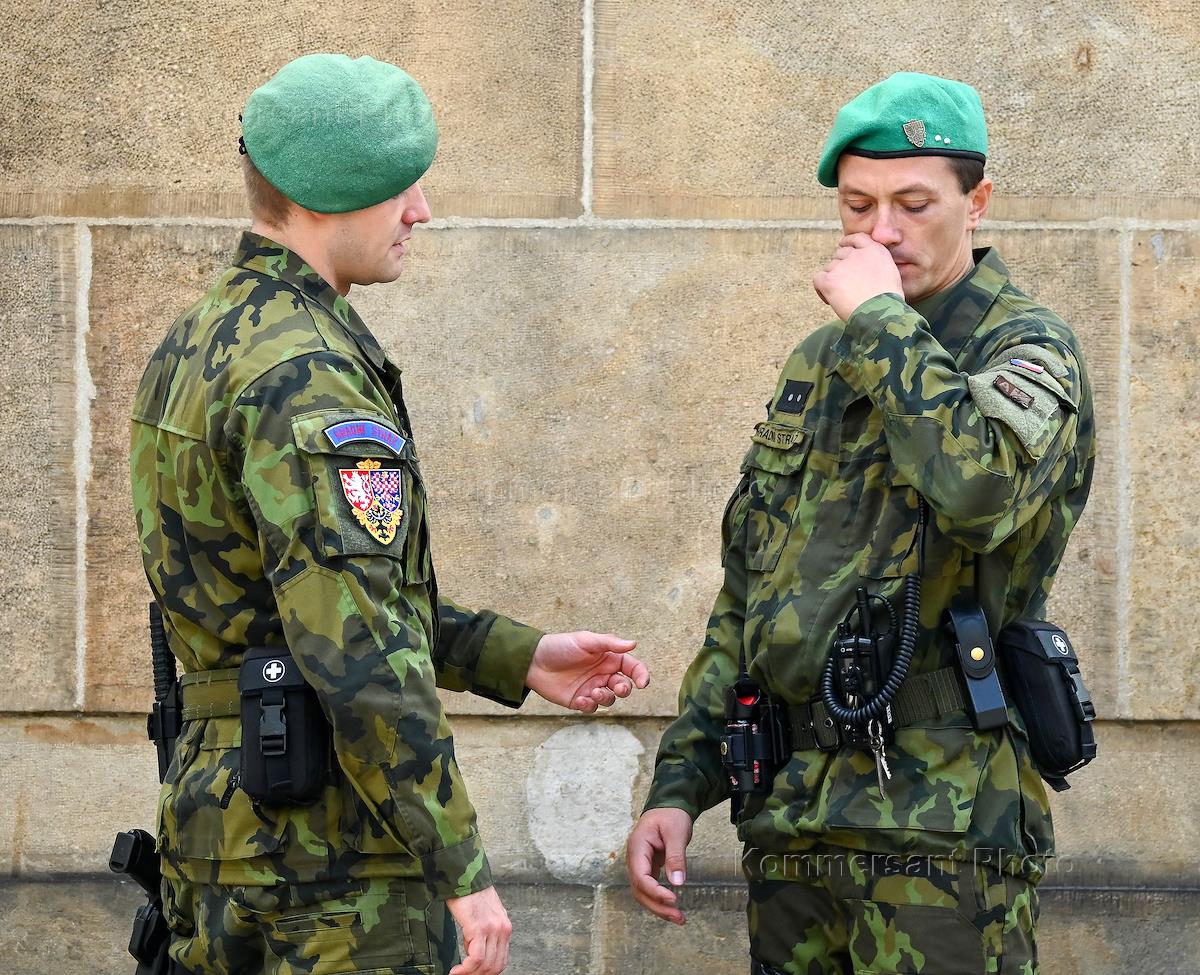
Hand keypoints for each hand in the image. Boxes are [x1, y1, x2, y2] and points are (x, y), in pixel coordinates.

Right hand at [446, 886, 511, 974]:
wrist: (463, 875)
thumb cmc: (471, 893)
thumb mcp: (485, 915)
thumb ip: (484, 933)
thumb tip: (473, 950)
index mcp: (504, 927)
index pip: (501, 960)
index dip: (487, 972)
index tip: (473, 973)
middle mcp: (502, 929)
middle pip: (495, 966)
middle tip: (464, 974)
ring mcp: (492, 929)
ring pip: (486, 965)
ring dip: (469, 973)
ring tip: (457, 972)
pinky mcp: (479, 927)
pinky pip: (476, 958)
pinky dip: (465, 969)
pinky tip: (456, 970)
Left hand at [526, 631, 647, 713]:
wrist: (533, 661)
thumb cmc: (560, 646)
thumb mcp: (585, 641)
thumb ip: (609, 643)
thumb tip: (633, 643)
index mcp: (608, 658)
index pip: (632, 667)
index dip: (641, 675)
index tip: (642, 683)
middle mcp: (603, 674)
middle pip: (624, 686)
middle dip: (625, 689)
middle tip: (618, 687)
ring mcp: (592, 688)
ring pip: (610, 699)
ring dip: (606, 697)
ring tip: (593, 691)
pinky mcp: (580, 700)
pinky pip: (593, 708)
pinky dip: (591, 706)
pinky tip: (582, 699)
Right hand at [626, 807, 692, 924]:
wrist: (668, 807)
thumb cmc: (671, 815)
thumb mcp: (676, 832)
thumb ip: (675, 856)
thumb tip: (677, 883)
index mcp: (637, 847)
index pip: (640, 876)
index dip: (655, 891)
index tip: (674, 899)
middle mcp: (635, 859)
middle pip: (640, 890)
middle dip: (657, 906)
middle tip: (679, 917)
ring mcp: (640, 865)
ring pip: (643, 893)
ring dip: (659, 908)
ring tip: (680, 918)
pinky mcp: (648, 869)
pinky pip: (650, 889)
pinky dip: (660, 900)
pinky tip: (673, 908)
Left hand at [812, 233, 903, 320]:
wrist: (881, 313)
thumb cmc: (889, 301)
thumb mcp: (892, 274)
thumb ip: (877, 265)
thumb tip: (866, 270)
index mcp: (875, 250)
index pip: (857, 237)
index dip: (848, 242)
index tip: (843, 245)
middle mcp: (857, 254)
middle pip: (841, 254)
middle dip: (841, 267)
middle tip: (847, 286)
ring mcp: (841, 266)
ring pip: (830, 268)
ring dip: (834, 280)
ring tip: (843, 298)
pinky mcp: (829, 279)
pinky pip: (818, 279)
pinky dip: (821, 289)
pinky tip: (830, 300)